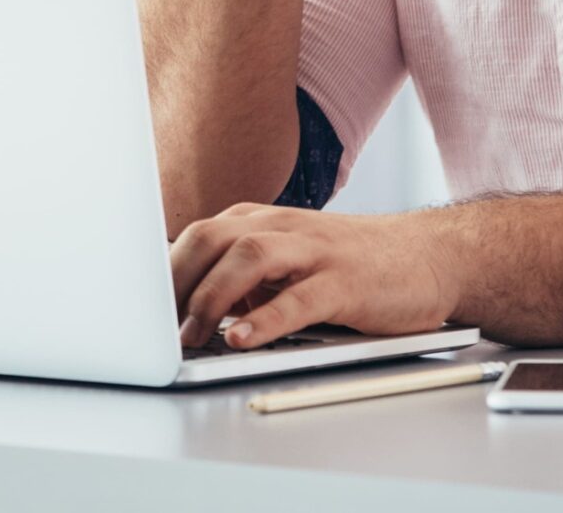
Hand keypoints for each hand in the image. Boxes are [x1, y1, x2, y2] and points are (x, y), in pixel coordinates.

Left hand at [172, 203, 461, 349]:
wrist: (425, 255)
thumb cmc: (346, 263)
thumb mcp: (284, 261)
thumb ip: (239, 278)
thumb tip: (184, 312)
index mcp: (258, 222)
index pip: (194, 237)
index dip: (162, 271)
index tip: (137, 307)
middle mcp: (280, 227)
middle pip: (210, 239)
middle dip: (176, 281)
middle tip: (157, 325)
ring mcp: (313, 252)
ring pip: (248, 258)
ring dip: (212, 297)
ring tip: (192, 334)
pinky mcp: (344, 283)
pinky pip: (298, 299)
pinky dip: (264, 321)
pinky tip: (242, 340)